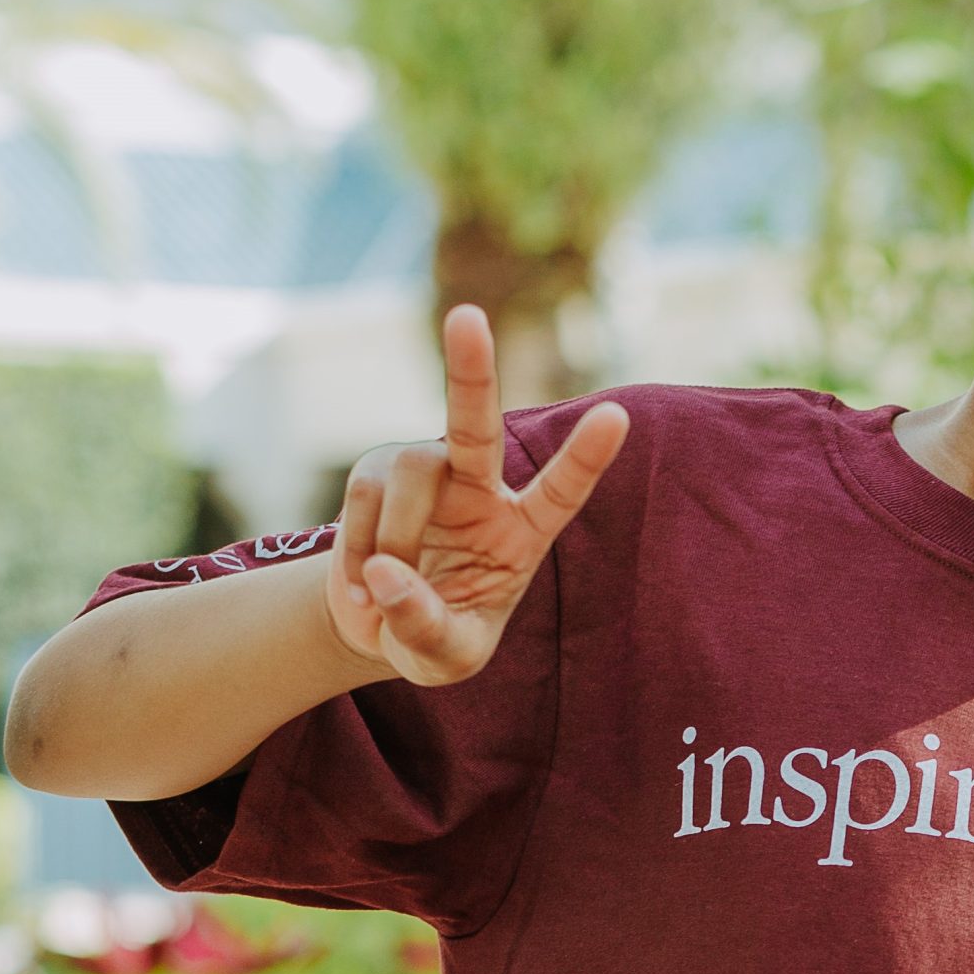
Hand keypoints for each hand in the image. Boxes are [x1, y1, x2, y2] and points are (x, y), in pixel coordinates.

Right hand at [327, 303, 627, 684]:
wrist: (376, 625)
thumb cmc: (432, 637)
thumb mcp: (445, 657)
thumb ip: (425, 624)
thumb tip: (385, 572)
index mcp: (524, 530)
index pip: (562, 490)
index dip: (586, 456)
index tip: (616, 416)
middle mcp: (478, 487)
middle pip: (476, 425)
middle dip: (470, 370)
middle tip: (466, 316)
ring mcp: (426, 472)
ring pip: (409, 474)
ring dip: (396, 538)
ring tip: (383, 593)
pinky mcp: (376, 472)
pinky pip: (364, 500)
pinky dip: (356, 555)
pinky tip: (362, 591)